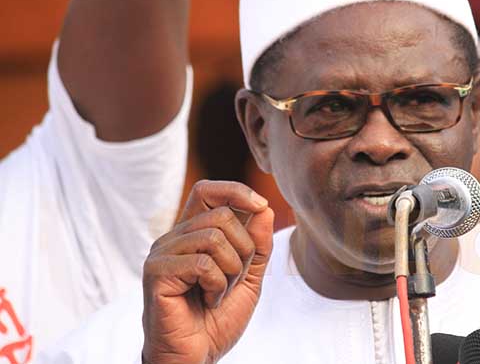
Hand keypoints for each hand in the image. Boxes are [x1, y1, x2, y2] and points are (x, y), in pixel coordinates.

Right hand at [141, 180, 273, 363]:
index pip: (207, 191)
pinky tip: (207, 301)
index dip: (236, 191)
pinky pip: (203, 263)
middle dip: (244, 250)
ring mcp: (162, 254)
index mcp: (191, 234)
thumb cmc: (216, 320)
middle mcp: (173, 238)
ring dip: (231, 271)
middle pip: (222, 215)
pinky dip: (217, 286)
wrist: (195, 358)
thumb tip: (264, 208)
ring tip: (218, 294)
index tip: (262, 205)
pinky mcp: (156, 273)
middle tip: (233, 280)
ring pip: (215, 237)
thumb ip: (258, 244)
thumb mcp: (248, 277)